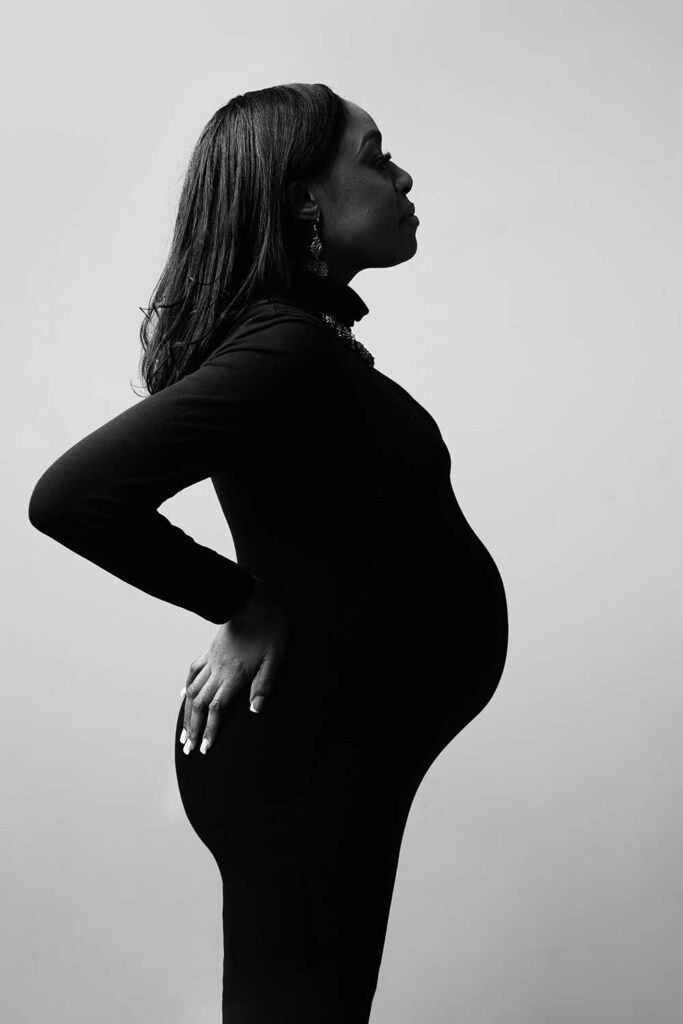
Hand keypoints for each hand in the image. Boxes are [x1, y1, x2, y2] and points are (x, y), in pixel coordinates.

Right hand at [179, 577, 288, 754]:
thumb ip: (265, 684)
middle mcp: (218, 670)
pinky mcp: (211, 650)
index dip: (210, 730)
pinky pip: (194, 672)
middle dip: (194, 729)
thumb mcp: (275, 657)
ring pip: (193, 691)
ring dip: (187, 713)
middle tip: (188, 749)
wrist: (252, 600)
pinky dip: (187, 687)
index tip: (204, 749)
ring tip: (184, 732)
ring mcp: (212, 660)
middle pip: (200, 705)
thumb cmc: (269, 628)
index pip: (217, 709)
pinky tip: (184, 696)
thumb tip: (255, 710)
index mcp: (235, 675)